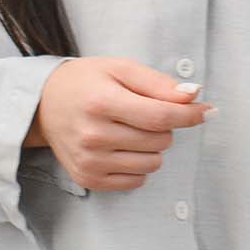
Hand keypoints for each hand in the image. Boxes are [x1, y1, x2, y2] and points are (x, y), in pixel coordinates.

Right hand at [27, 57, 210, 191]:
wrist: (42, 105)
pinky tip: (121, 147)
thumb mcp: (120, 69)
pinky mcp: (88, 178)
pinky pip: (136, 180)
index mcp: (102, 103)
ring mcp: (89, 161)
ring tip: (130, 130)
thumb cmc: (86, 82)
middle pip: (160, 141)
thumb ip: (158, 83)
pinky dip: (138, 165)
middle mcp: (93, 135)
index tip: (207, 111)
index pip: (160, 117)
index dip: (190, 115)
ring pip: (152, 163)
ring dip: (152, 147)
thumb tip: (192, 96)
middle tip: (142, 112)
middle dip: (164, 126)